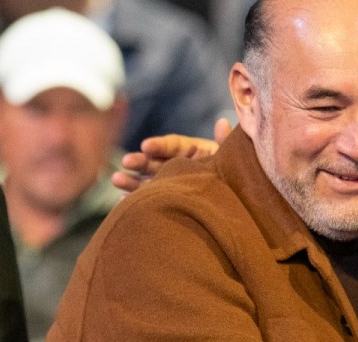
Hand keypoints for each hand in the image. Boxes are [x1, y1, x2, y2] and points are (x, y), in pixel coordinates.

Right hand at [111, 119, 230, 192]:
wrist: (242, 202)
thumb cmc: (238, 175)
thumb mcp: (232, 159)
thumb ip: (225, 142)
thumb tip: (223, 122)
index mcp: (193, 151)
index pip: (173, 145)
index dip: (159, 145)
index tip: (146, 146)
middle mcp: (179, 165)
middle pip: (156, 161)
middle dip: (140, 161)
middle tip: (126, 162)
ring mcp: (172, 184)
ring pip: (148, 180)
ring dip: (131, 180)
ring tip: (115, 180)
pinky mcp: (168, 200)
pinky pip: (151, 200)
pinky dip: (137, 200)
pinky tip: (122, 202)